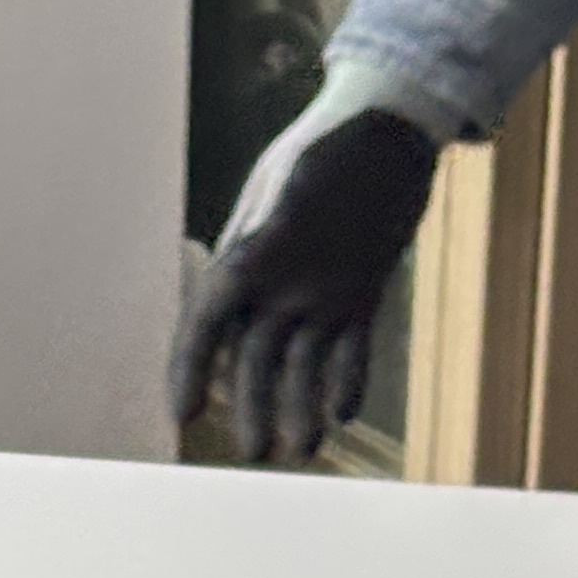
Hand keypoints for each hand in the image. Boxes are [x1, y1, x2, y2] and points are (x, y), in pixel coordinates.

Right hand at [169, 108, 437, 465]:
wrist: (393, 123)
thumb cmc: (339, 138)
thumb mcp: (301, 173)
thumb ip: (276, 219)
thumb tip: (248, 254)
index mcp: (246, 253)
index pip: (206, 321)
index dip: (191, 368)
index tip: (184, 412)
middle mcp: (274, 282)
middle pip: (253, 357)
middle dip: (252, 406)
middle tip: (255, 454)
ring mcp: (316, 291)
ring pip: (300, 363)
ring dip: (299, 406)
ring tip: (304, 449)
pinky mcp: (358, 294)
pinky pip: (348, 350)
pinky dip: (345, 381)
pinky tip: (344, 414)